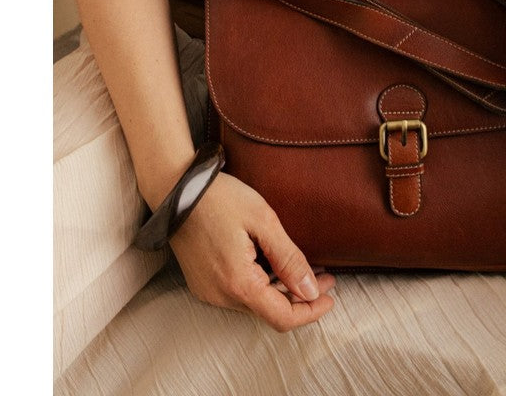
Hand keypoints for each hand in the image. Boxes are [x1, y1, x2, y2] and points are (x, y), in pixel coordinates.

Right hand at [168, 173, 336, 330]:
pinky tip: (274, 266)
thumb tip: (311, 290)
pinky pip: (238, 293)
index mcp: (238, 284)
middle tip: (325, 277)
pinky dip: (261, 286)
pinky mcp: (202, 283)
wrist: (175, 188)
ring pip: (254, 304)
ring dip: (281, 291)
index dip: (311, 311)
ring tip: (304, 269)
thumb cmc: (220, 198)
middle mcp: (220, 296)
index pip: (282, 317)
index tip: (331, 296)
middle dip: (300, 298)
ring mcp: (208, 291)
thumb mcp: (263, 220)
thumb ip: (288, 258)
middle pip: (269, 312)